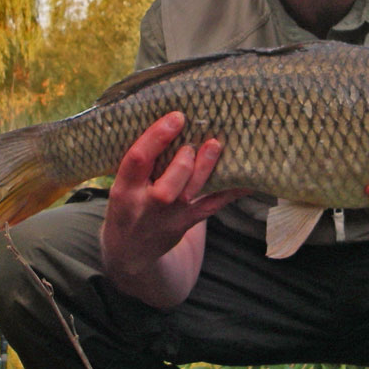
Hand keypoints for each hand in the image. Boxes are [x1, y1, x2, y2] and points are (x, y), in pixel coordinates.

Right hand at [100, 111, 246, 307]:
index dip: (157, 136)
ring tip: (215, 145)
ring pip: (191, 192)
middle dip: (184, 160)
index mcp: (124, 189)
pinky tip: (247, 177)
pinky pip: (213, 204)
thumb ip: (139, 162)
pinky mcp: (187, 222)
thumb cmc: (128, 205)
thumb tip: (169, 120)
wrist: (129, 252)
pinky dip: (231, 191)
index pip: (137, 159)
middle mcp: (146, 205)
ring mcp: (169, 216)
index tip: (176, 117)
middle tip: (193, 143)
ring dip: (206, 167)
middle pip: (168, 184)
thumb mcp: (122, 185)